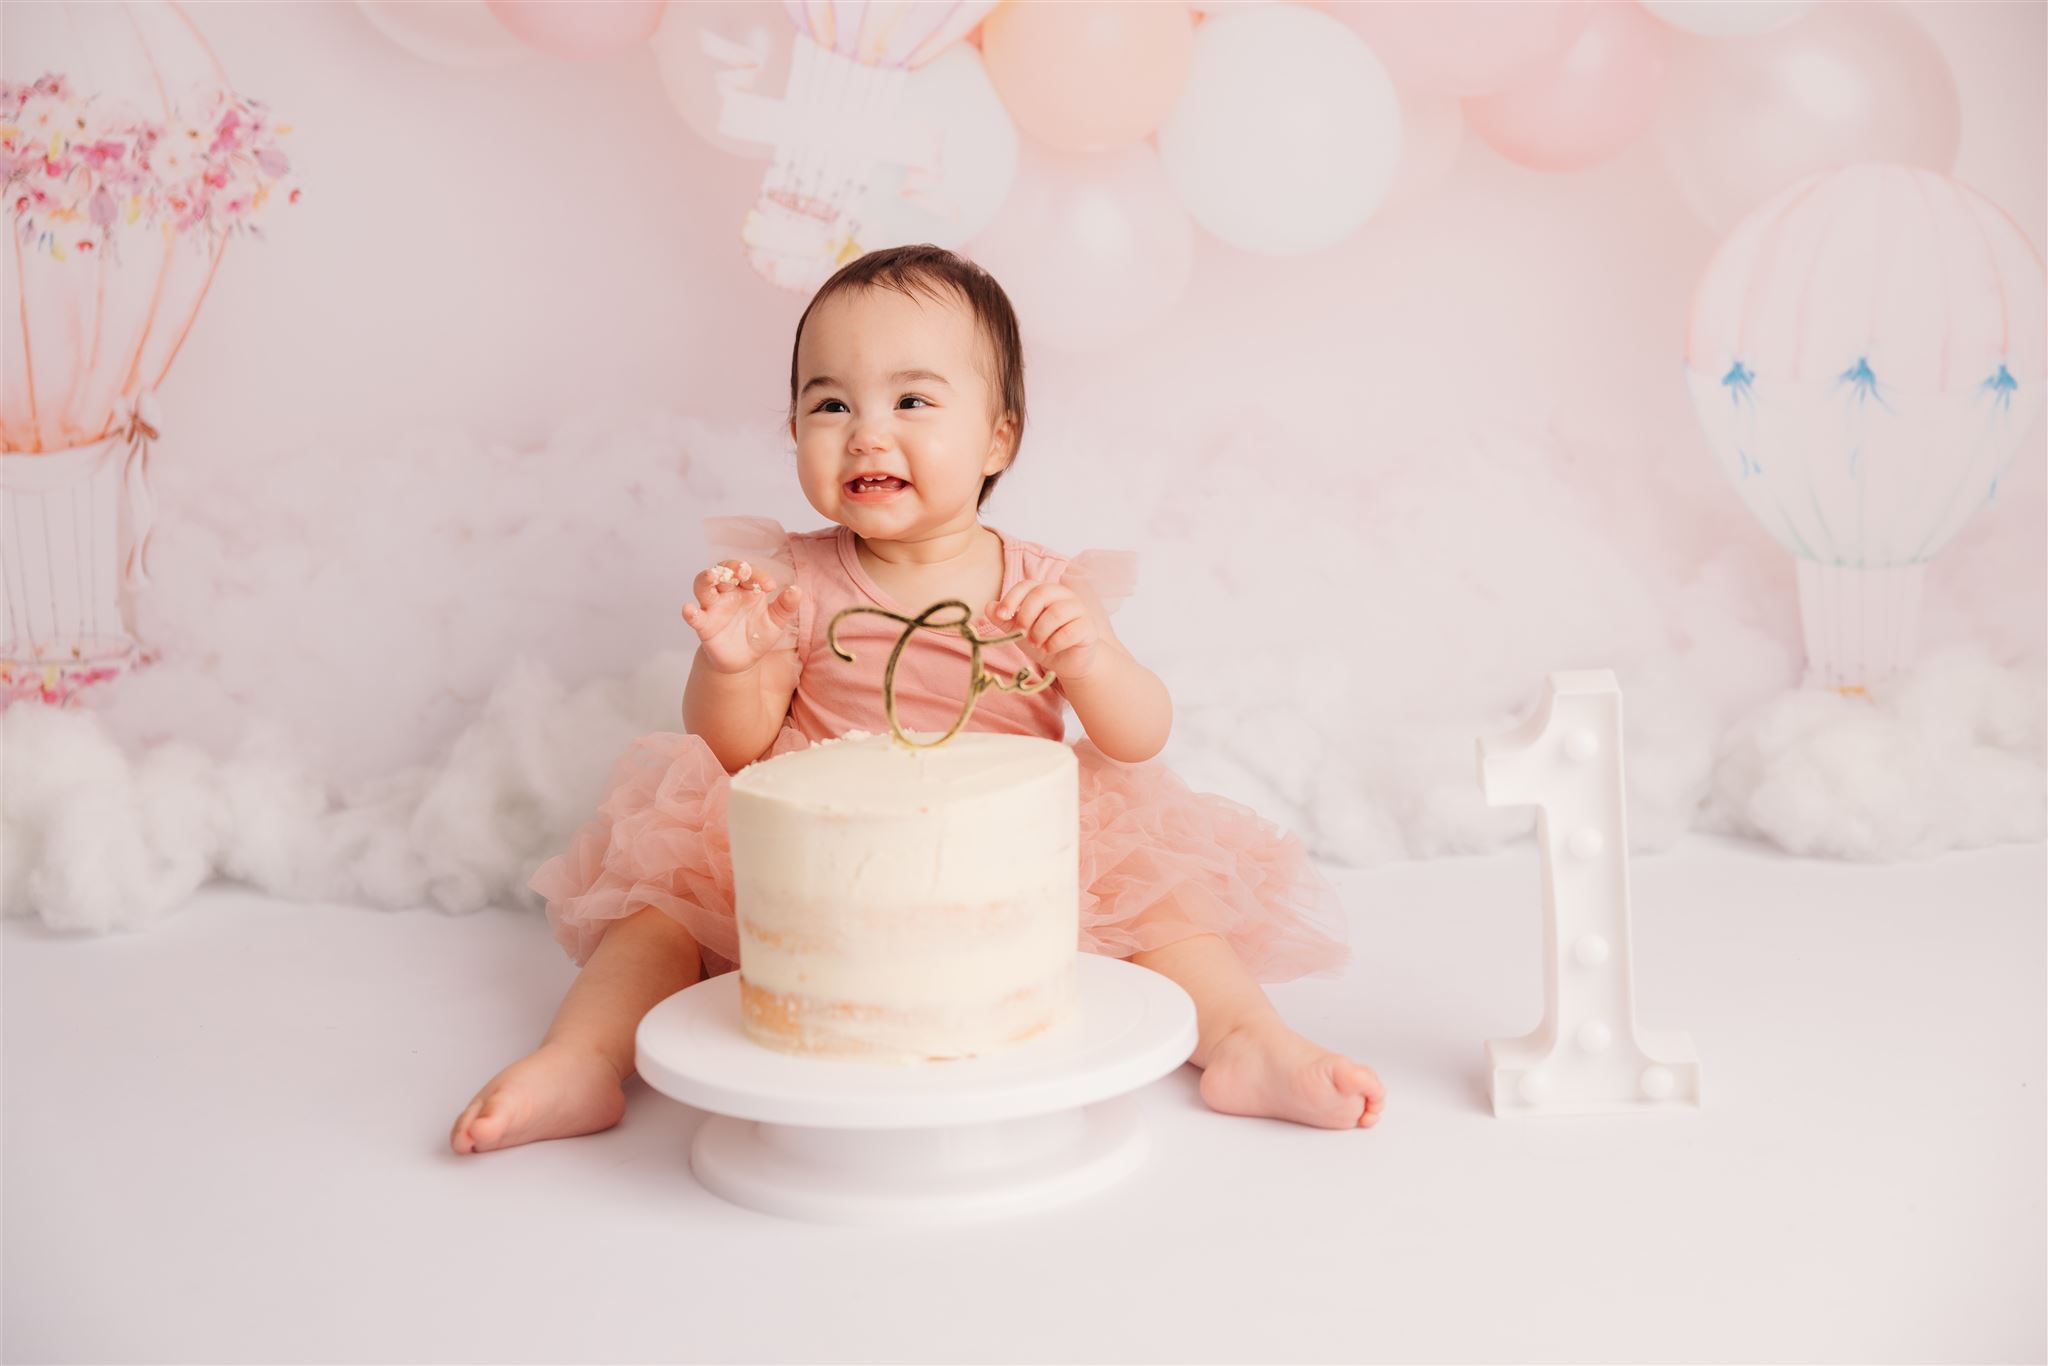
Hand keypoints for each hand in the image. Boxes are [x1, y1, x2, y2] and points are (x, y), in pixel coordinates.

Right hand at [683, 559, 800, 674]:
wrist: (744, 660)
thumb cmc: (758, 635)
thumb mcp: (776, 621)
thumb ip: (785, 606)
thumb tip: (797, 590)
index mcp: (745, 588)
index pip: (748, 573)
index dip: (758, 574)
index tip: (771, 586)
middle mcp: (727, 593)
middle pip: (723, 571)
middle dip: (732, 568)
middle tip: (743, 572)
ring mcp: (713, 607)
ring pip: (703, 586)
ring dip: (706, 579)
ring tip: (711, 575)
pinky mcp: (704, 625)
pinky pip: (694, 616)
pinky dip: (690, 613)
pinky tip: (688, 609)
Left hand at [987, 578, 1104, 680]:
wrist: (1066, 662)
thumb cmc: (1043, 640)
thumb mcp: (1019, 631)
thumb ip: (1004, 619)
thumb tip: (989, 607)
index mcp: (1044, 591)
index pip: (1027, 585)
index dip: (1012, 599)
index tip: (1001, 616)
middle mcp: (1063, 595)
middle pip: (1042, 593)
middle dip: (1027, 614)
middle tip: (1022, 633)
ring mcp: (1078, 609)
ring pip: (1057, 612)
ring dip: (1041, 631)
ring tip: (1036, 644)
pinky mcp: (1088, 627)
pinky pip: (1071, 631)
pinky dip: (1055, 642)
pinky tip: (1049, 649)